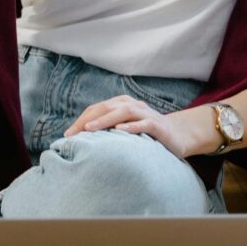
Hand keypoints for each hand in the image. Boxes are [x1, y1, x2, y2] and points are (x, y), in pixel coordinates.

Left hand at [63, 96, 216, 160]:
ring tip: (89, 129)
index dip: (81, 119)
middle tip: (72, 134)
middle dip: (87, 120)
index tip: (67, 134)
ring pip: (123, 112)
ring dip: (105, 120)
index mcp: (122, 104)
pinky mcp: (158, 125)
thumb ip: (109, 130)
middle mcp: (133, 105)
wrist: (179, 136)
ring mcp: (146, 113)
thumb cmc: (147, 135)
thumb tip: (82, 141)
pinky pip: (143, 124)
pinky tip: (119, 131)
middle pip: (106, 108)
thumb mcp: (126, 130)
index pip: (97, 109)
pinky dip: (131, 127)